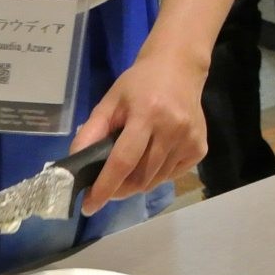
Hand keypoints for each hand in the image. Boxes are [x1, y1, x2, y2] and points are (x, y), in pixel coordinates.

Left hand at [68, 45, 208, 216]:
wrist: (179, 68)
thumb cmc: (139, 85)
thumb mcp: (110, 102)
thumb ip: (91, 132)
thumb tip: (74, 166)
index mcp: (147, 114)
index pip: (123, 161)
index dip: (105, 187)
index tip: (89, 206)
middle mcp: (172, 129)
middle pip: (140, 178)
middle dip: (118, 189)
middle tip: (106, 187)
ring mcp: (189, 140)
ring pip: (155, 181)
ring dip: (136, 184)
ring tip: (129, 169)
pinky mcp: (199, 149)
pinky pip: (170, 176)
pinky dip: (155, 176)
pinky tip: (151, 157)